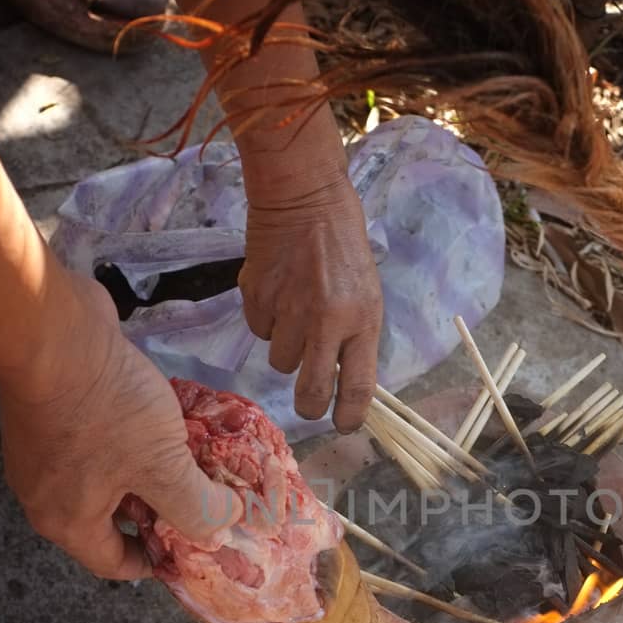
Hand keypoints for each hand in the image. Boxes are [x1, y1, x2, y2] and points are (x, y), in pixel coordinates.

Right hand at [0, 271, 236, 577]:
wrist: (51, 331)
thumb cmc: (107, 410)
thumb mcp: (165, 467)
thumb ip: (196, 506)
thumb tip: (222, 526)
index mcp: (68, 521)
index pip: (113, 565)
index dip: (156, 563)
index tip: (193, 549)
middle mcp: (48, 493)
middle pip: (110, 521)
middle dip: (158, 512)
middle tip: (201, 500)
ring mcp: (45, 450)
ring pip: (106, 477)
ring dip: (147, 472)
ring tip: (191, 459)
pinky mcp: (53, 411)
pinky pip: (99, 440)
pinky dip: (131, 439)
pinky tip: (166, 419)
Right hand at [241, 173, 381, 431]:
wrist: (304, 196)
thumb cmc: (343, 244)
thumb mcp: (366, 292)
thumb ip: (355, 335)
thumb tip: (341, 378)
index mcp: (362, 319)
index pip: (359, 386)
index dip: (350, 415)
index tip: (344, 426)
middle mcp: (325, 321)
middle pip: (311, 393)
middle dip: (310, 407)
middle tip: (310, 404)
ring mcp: (287, 310)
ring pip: (280, 363)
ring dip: (287, 349)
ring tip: (296, 314)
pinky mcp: (256, 298)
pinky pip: (259, 332)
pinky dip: (267, 321)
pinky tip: (277, 293)